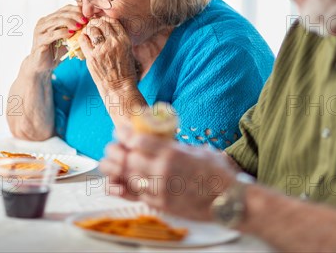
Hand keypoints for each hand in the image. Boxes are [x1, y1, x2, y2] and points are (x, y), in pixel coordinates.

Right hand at [29, 5, 85, 72]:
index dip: (76, 9)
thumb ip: (75, 30)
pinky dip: (62, 33)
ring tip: (79, 26)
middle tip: (85, 19)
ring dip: (69, 22)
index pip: (64, 9)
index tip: (88, 14)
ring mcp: (40, 31)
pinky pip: (51, 34)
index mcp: (50, 19)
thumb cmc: (55, 51)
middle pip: (60, 13)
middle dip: (74, 15)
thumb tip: (90, 24)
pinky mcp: (39, 41)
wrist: (42, 66)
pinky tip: (71, 34)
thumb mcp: (67, 39)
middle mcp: (43, 22)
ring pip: (55, 21)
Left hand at [79, 17, 137, 94]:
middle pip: (101, 23)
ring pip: (91, 29)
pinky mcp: (91, 57)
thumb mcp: (128, 52)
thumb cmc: (125, 71)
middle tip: (93, 26)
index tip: (102, 23)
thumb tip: (107, 29)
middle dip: (95, 23)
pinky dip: (83, 38)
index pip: (113, 21)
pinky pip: (83, 40)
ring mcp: (102, 50)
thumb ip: (119, 40)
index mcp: (124, 40)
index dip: (105, 20)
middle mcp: (114, 43)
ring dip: (88, 29)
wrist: (119, 88)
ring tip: (88, 33)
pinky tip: (85, 40)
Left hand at [100, 126, 237, 221]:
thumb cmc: (218, 173)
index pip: (139, 140)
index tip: (119, 130)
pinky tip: (113, 185)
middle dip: (115, 151)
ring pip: (128, 178)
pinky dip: (122, 189)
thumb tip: (164, 142)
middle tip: (110, 147)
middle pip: (128, 159)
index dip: (125, 134)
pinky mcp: (161, 205)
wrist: (229, 200)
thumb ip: (177, 147)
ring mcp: (161, 190)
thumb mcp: (198, 151)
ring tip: (106, 164)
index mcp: (172, 153)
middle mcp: (163, 171)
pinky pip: (136, 196)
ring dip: (114, 170)